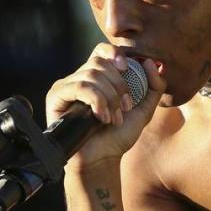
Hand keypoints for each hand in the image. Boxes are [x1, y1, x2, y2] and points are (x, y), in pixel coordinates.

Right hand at [46, 42, 165, 169]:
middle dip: (118, 85)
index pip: (102, 51)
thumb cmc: (119, 136)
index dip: (115, 53)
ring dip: (109, 97)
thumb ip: (154, 87)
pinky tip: (101, 117)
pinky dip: (96, 100)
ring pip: (91, 74)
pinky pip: (79, 86)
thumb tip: (153, 63)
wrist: (102, 158)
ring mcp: (67, 86)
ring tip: (113, 118)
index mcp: (98, 77)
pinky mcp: (56, 96)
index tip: (128, 69)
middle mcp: (80, 78)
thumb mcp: (143, 110)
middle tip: (125, 108)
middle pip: (100, 62)